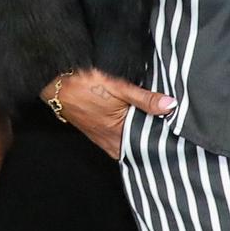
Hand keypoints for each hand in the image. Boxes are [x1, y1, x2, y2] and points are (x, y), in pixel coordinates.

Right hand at [46, 68, 173, 159]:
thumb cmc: (84, 85)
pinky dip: (126, 135)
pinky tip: (132, 126)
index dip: (161, 140)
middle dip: (151, 141)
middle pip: (137, 147)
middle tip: (168, 135)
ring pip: (126, 144)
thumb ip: (145, 99)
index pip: (147, 146)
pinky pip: (116, 140)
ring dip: (138, 138)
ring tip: (153, 130)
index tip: (174, 136)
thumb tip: (170, 106)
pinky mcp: (95, 132)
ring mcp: (101, 138)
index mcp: (118, 135)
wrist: (55, 83)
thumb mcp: (119, 88)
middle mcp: (110, 142)